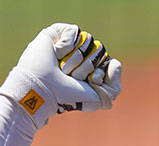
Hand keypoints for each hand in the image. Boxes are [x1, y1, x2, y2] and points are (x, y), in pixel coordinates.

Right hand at [0, 23, 122, 128]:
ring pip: (88, 41)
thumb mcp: (97, 99)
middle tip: (71, 78)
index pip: (105, 60)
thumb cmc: (67, 97)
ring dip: (74, 60)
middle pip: (99, 50)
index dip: (99, 73)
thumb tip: (115, 63)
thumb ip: (114, 87)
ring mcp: (69, 43)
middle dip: (86, 68)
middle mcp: (80, 53)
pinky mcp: (57, 33)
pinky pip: (75, 32)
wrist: (44, 91)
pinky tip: (56, 55)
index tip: (89, 83)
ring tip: (61, 69)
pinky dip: (66, 46)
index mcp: (89, 67)